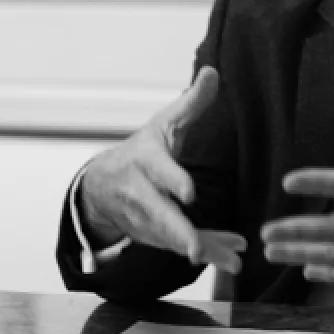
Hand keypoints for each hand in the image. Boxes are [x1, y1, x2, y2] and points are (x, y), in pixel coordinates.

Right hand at [78, 67, 246, 273]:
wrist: (101, 184)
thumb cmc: (142, 150)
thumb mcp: (164, 123)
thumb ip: (191, 103)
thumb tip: (213, 72)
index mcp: (144, 160)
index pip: (158, 170)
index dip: (173, 180)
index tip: (189, 193)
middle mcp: (140, 192)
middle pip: (159, 215)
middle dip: (179, 233)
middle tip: (196, 251)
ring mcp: (143, 218)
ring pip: (173, 238)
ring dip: (203, 249)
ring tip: (232, 261)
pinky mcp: (151, 236)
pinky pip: (180, 246)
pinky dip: (206, 251)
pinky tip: (230, 255)